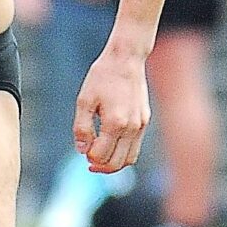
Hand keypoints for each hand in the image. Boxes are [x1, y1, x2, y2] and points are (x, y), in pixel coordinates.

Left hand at [73, 48, 150, 173]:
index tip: (82, 149)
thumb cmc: (102, 78)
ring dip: (113, 163)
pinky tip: (110, 145)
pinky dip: (123, 153)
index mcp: (115, 123)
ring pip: (129, 159)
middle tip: (88, 161)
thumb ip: (82, 127)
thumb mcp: (84, 100)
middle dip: (101, 166)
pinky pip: (135, 147)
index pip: (102, 155)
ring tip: (98, 156)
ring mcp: (141, 125)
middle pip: (117, 163)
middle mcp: (132, 128)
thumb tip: (82, 150)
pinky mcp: (144, 121)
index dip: (89, 157)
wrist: (125, 60)